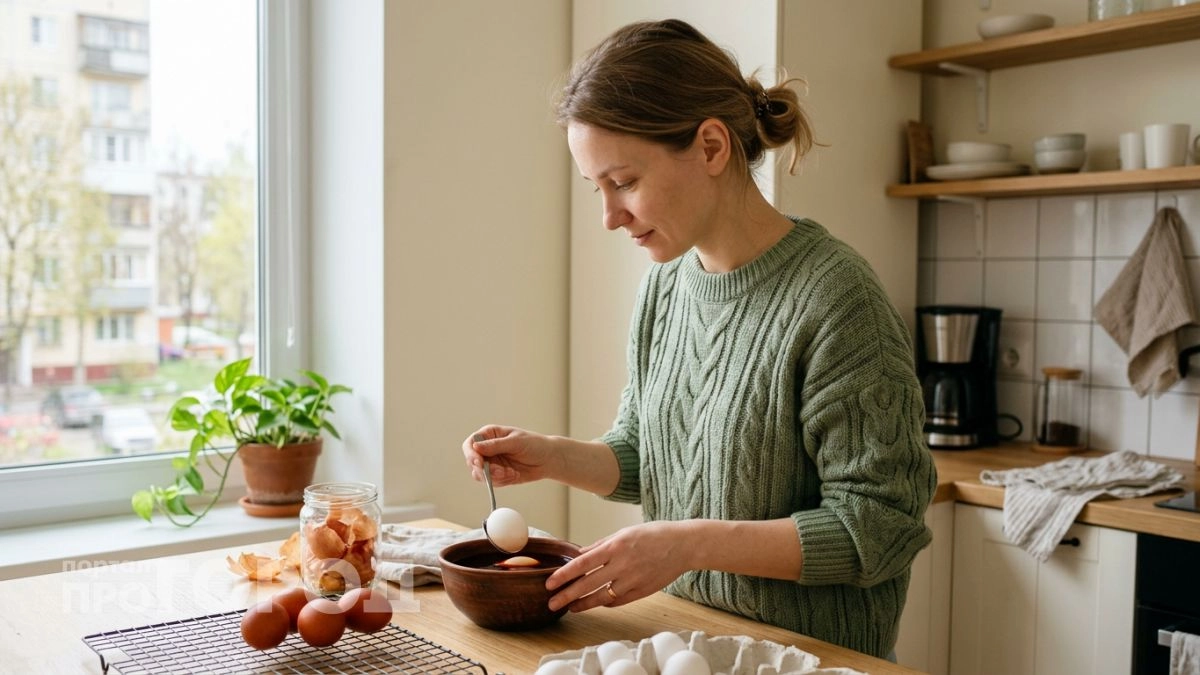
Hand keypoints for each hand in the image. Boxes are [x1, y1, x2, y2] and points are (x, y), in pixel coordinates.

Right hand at [461, 425, 556, 486]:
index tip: (479, 463)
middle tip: (501, 472)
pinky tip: (514, 474)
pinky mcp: (497, 475)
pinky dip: (502, 481)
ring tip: (511, 473)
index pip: (471, 444)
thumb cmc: (535, 444)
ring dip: (495, 477)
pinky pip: (492, 482)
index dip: (471, 454)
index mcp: (490, 435)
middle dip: (485, 470)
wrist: (548, 460)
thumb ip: (496, 445)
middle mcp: (487, 449)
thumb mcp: (516, 442)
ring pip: (480, 475)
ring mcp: (491, 463)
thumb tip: (476, 446)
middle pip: (473, 462)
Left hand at [545, 521, 693, 611]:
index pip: (582, 564)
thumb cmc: (654, 534)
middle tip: (552, 602)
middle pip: (588, 584)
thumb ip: (601, 545)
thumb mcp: (624, 532)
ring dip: (584, 604)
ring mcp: (633, 580)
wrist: (683, 545)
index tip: (550, 583)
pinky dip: (605, 602)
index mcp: (616, 546)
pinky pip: (618, 601)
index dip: (564, 575)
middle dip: (567, 595)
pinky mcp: (642, 591)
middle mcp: (622, 565)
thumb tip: (581, 554)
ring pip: (602, 597)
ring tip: (571, 608)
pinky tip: (595, 603)